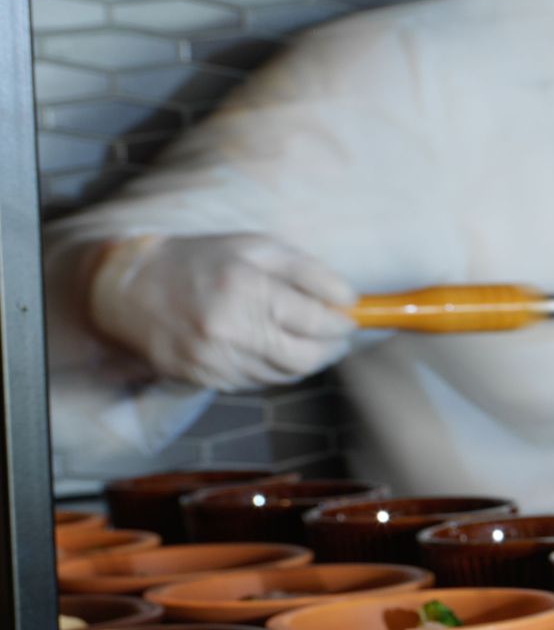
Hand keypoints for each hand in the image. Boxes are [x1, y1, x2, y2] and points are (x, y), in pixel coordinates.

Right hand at [85, 233, 358, 390]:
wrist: (127, 287)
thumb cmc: (200, 260)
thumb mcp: (256, 248)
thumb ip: (308, 271)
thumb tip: (350, 300)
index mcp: (246, 289)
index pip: (317, 321)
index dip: (342, 323)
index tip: (350, 317)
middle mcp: (230, 328)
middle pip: (306, 357)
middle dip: (331, 348)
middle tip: (337, 336)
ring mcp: (214, 358)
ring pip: (283, 374)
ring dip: (303, 360)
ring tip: (304, 339)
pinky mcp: (202, 378)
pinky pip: (256, 382)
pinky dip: (272, 368)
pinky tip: (269, 347)